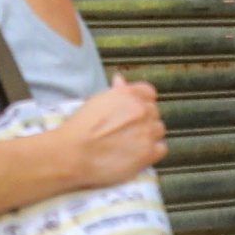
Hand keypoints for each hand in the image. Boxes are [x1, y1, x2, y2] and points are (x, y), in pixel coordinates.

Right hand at [43, 78, 164, 190]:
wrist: (73, 154)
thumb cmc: (79, 128)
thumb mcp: (95, 101)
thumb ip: (114, 92)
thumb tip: (120, 80)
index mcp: (128, 94)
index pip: (148, 92)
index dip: (142, 101)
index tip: (134, 110)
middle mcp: (141, 110)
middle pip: (154, 112)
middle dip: (144, 119)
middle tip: (128, 130)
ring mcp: (146, 132)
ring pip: (159, 129)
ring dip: (149, 134)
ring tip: (133, 143)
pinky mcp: (148, 153)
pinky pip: (161, 148)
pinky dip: (153, 150)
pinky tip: (139, 153)